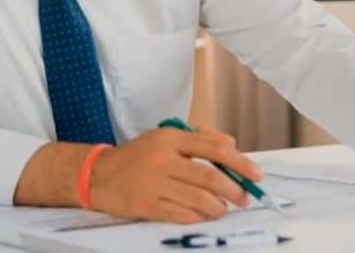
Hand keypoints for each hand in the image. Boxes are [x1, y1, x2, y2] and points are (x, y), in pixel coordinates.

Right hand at [88, 125, 262, 223]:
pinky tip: (204, 217)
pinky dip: (198, 217)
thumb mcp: (166, 137)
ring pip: (198, 199)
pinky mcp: (146, 205)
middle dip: (234, 190)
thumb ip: (200, 137)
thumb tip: (232, 144)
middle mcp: (163, 159)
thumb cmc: (138, 155)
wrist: (98, 174)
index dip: (239, 163)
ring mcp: (154, 183)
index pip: (213, 149)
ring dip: (218, 207)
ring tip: (224, 209)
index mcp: (170, 138)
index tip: (256, 175)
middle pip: (209, 177)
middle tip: (244, 198)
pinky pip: (181, 214)